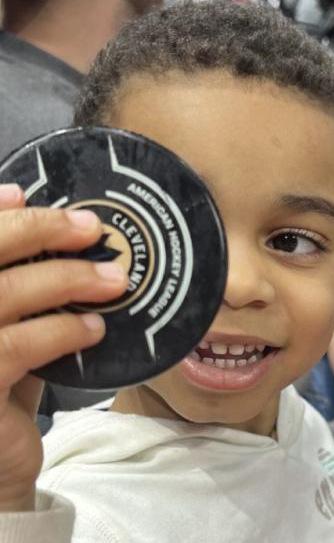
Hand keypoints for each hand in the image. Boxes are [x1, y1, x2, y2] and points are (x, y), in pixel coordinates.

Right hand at [0, 186, 127, 511]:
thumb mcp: (3, 336)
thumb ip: (11, 291)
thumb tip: (36, 224)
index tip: (22, 195)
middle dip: (31, 230)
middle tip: (89, 227)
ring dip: (64, 281)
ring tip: (113, 282)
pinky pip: (13, 348)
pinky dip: (60, 330)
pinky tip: (93, 330)